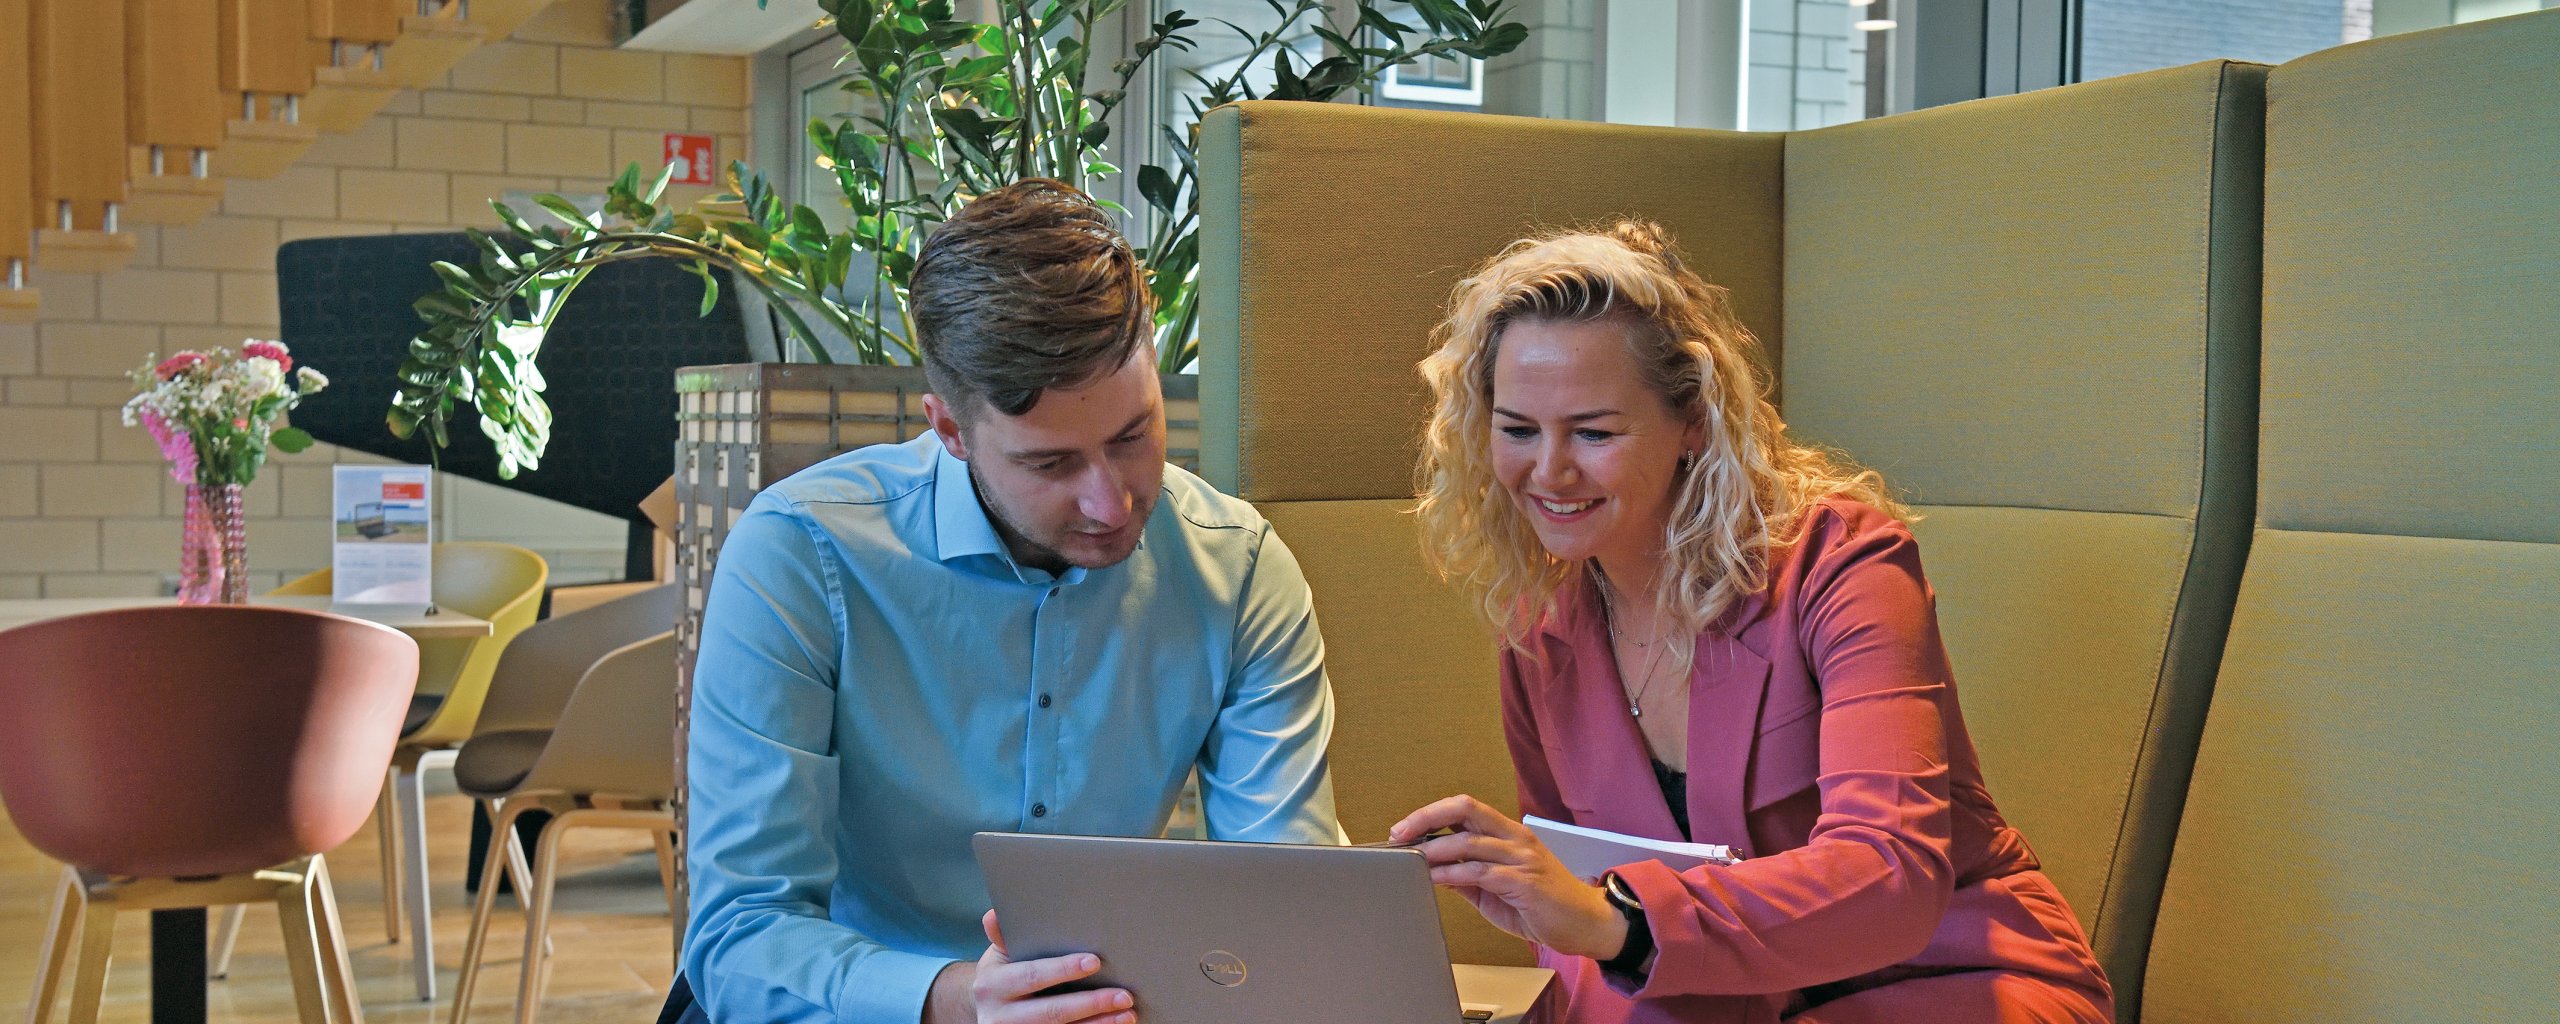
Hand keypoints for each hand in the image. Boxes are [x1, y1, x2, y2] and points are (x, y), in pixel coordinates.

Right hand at [924, 911, 1136, 1023]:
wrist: (989, 1012)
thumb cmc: (1003, 976)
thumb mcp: (999, 957)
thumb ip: (1003, 938)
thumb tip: (993, 915)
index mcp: (992, 985)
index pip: (1031, 975)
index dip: (1062, 969)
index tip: (1094, 962)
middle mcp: (1000, 1016)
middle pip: (1051, 1012)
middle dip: (1090, 1004)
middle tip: (1123, 996)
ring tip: (1127, 1015)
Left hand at [1389, 796, 1628, 960]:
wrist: (1588, 924)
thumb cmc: (1545, 907)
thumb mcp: (1497, 890)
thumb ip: (1469, 877)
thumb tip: (1435, 871)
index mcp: (1509, 833)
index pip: (1465, 808)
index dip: (1431, 814)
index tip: (1404, 829)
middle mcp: (1515, 837)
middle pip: (1465, 808)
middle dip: (1426, 818)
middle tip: (1398, 834)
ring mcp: (1521, 857)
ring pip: (1468, 839)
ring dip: (1433, 850)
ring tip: (1409, 859)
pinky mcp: (1524, 881)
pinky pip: (1480, 871)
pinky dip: (1452, 873)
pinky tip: (1435, 879)